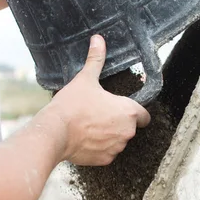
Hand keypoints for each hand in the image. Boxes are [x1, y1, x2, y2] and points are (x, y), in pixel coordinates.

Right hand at [42, 35, 150, 165]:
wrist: (55, 133)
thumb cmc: (72, 105)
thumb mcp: (85, 79)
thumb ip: (95, 60)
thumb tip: (98, 39)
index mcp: (128, 112)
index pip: (144, 115)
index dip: (135, 111)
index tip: (121, 107)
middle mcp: (127, 133)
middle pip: (129, 127)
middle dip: (117, 122)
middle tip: (99, 113)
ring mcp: (116, 148)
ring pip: (117, 141)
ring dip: (109, 135)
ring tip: (90, 126)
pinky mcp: (105, 160)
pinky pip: (106, 153)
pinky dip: (98, 148)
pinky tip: (85, 139)